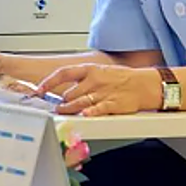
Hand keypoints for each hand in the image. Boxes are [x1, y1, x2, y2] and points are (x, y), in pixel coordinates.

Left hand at [34, 64, 159, 115]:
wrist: (145, 84)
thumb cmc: (121, 79)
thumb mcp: (100, 72)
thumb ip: (82, 80)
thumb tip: (65, 88)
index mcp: (90, 70)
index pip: (64, 73)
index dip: (49, 81)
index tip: (39, 89)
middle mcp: (94, 80)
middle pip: (69, 93)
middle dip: (61, 102)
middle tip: (56, 107)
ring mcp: (103, 93)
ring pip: (78, 102)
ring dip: (67, 109)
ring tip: (62, 112)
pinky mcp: (112, 104)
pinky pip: (97, 109)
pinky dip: (89, 112)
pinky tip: (82, 115)